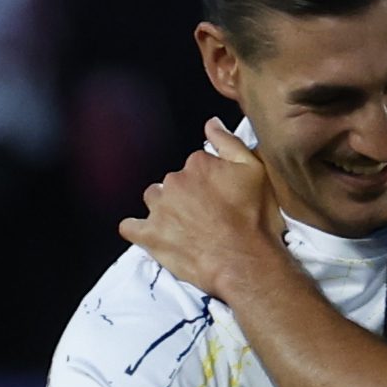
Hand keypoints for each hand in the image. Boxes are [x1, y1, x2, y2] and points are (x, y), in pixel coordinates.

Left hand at [121, 124, 291, 296]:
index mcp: (198, 164)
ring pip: (154, 200)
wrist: (245, 263)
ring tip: (185, 227)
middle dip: (187, 196)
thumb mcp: (255, 171)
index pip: (195, 164)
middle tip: (207, 216)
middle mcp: (175, 182)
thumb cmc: (254, 221)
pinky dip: (138, 230)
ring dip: (165, 210)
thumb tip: (211, 123)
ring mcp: (160, 209)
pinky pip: (130, 227)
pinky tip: (152, 235)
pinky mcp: (150, 235)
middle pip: (174, 183)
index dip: (208, 181)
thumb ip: (230, 143)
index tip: (219, 196)